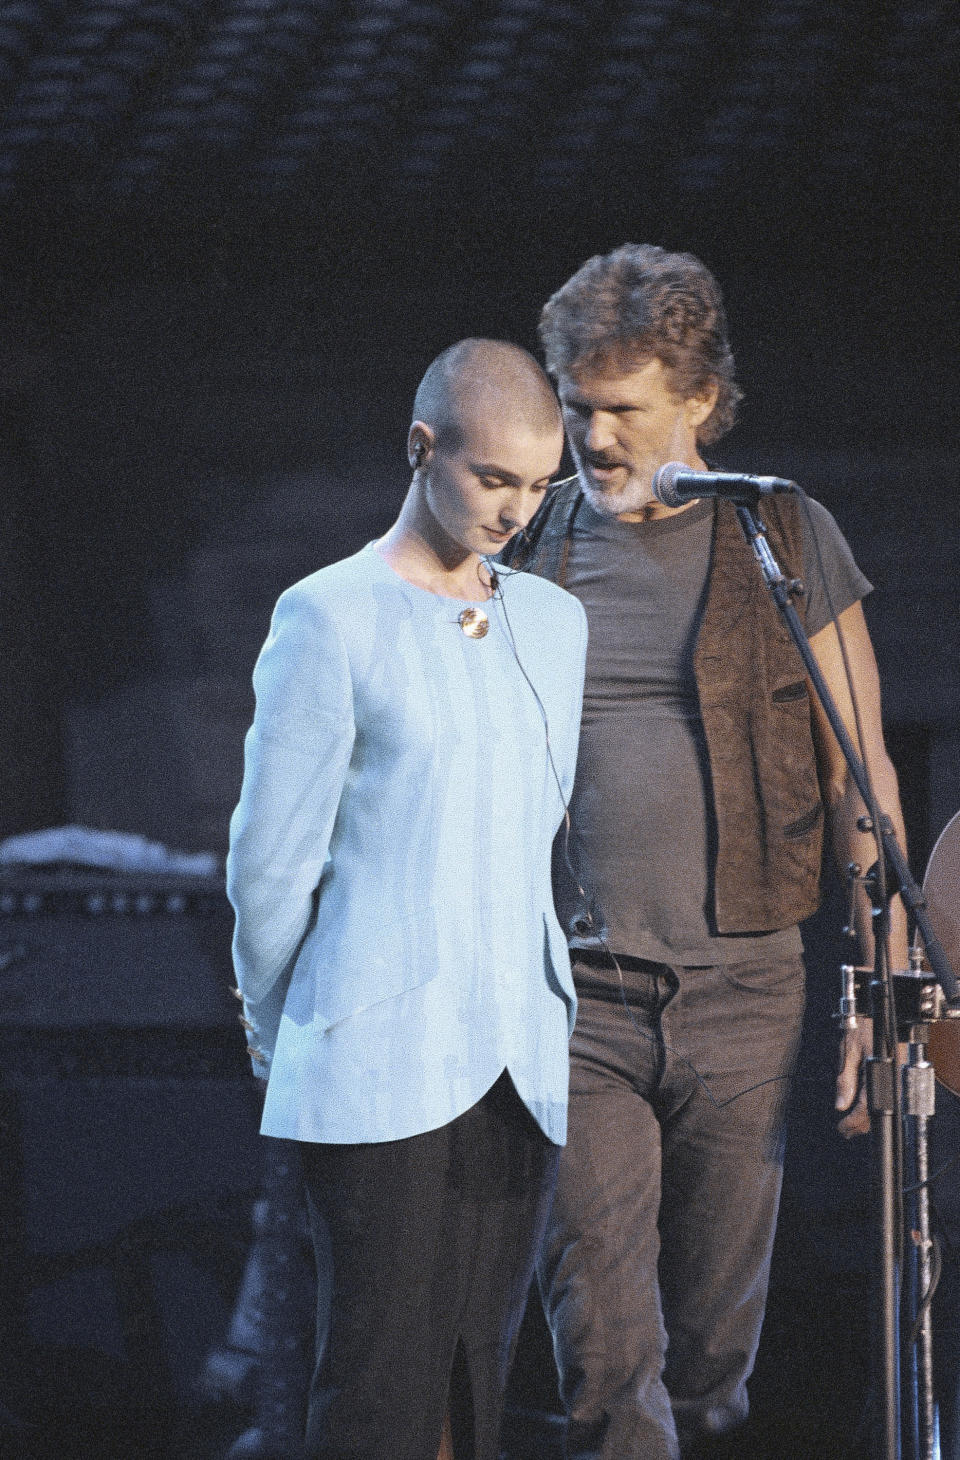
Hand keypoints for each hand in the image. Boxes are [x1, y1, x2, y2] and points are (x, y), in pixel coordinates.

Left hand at [836, 1018, 909, 1138]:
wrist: (883, 1011)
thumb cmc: (865, 1025)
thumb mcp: (848, 1049)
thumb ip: (846, 1079)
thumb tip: (841, 1104)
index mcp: (880, 1071)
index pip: (866, 1106)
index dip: (853, 1121)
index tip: (842, 1128)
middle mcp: (893, 1076)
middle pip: (878, 1111)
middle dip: (860, 1124)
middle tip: (845, 1130)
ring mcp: (898, 1075)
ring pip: (885, 1106)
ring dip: (869, 1118)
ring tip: (853, 1123)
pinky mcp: (900, 1073)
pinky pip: (889, 1096)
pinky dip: (877, 1106)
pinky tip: (866, 1109)